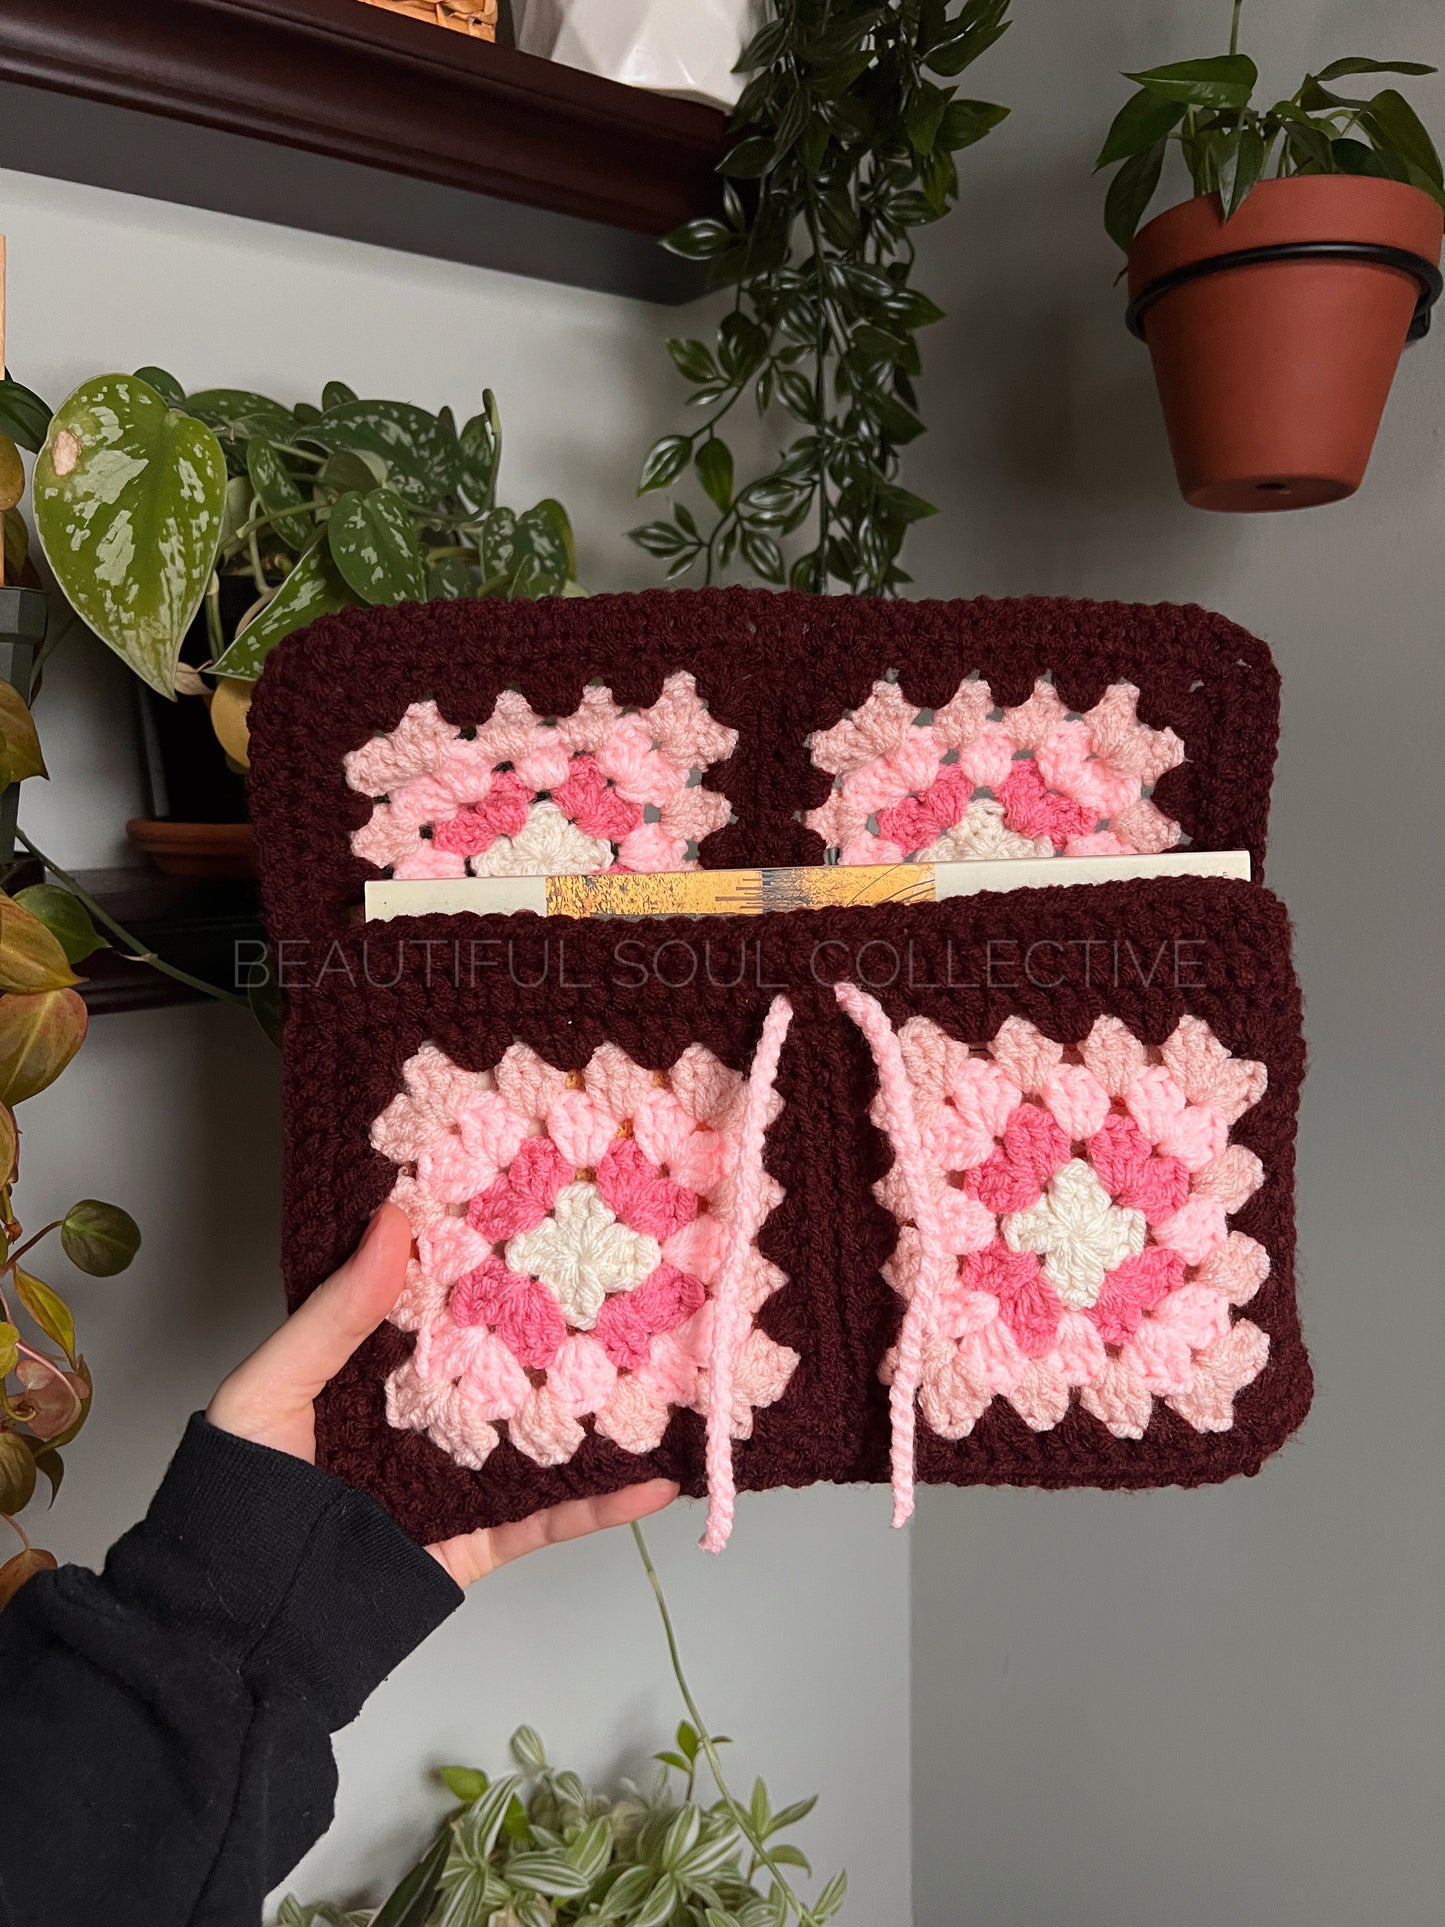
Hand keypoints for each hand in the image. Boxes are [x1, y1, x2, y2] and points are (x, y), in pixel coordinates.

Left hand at [207, 1203, 675, 1587]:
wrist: (240, 1625)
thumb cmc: (239, 1496)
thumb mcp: (270, 1388)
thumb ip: (335, 1313)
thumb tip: (395, 1220)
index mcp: (374, 1373)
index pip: (443, 1305)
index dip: (489, 1259)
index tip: (545, 1210)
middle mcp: (427, 1419)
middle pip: (509, 1366)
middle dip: (567, 1328)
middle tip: (634, 1280)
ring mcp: (460, 1479)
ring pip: (545, 1437)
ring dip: (605, 1414)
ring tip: (671, 1374)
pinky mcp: (481, 1539)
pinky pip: (550, 1517)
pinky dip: (605, 1503)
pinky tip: (656, 1480)